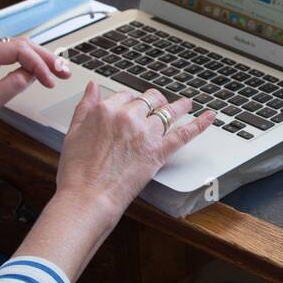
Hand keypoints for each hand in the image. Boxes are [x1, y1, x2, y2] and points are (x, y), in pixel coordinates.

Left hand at [0, 37, 70, 142]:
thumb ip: (13, 84)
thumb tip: (33, 74)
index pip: (18, 50)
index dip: (39, 64)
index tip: (52, 81)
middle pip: (19, 45)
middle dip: (44, 57)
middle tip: (65, 71)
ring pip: (15, 50)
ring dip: (37, 60)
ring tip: (57, 71)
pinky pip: (6, 58)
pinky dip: (24, 63)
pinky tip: (37, 71)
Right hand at [55, 82, 214, 221]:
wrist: (88, 196)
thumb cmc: (78, 171)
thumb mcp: (73, 131)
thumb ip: (85, 106)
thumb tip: (92, 87)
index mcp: (106, 110)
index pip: (126, 96)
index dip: (131, 102)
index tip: (135, 107)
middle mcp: (128, 117)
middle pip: (148, 100)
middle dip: (155, 101)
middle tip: (159, 104)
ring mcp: (146, 133)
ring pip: (168, 112)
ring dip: (179, 106)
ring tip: (186, 104)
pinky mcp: (159, 151)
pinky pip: (184, 133)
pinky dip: (199, 124)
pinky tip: (209, 117)